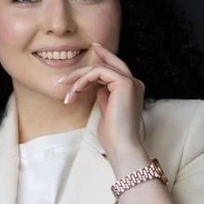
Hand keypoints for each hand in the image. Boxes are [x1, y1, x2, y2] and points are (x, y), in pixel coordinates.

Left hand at [57, 41, 144, 159]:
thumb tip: (97, 88)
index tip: (87, 57)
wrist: (121, 145)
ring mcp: (131, 82)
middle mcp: (134, 83)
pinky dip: (83, 80)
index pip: (114, 69)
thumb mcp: (106, 110)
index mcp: (132, 89)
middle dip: (88, 61)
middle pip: (109, 63)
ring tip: (69, 94)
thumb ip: (104, 96)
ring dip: (80, 78)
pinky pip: (98, 72)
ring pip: (100, 67)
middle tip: (69, 72)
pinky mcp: (124, 83)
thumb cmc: (113, 134)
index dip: (101, 59)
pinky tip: (75, 92)